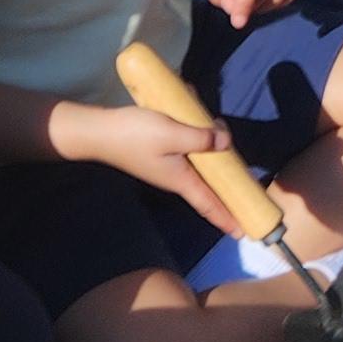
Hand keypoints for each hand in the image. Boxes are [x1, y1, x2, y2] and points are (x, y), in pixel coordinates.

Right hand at [49, 94, 242, 231]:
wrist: (98, 132)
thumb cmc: (135, 136)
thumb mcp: (172, 134)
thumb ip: (201, 138)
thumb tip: (226, 141)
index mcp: (182, 180)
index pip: (210, 204)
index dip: (227, 218)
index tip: (244, 233)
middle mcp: (176, 176)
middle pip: (209, 179)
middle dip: (225, 169)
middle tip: (233, 149)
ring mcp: (167, 164)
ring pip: (199, 157)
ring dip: (208, 141)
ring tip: (211, 120)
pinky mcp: (159, 151)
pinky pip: (185, 144)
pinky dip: (191, 130)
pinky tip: (190, 108)